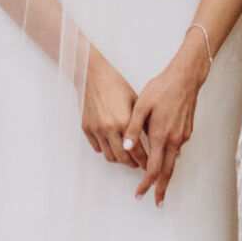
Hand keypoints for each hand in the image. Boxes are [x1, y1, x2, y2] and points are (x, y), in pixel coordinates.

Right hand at [81, 48, 140, 168]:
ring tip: (126, 156)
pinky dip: (105, 149)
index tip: (148, 164)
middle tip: (138, 164)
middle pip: (122, 158)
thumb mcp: (136, 103)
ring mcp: (96, 130)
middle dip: (132, 164)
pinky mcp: (86, 128)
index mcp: (124, 122)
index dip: (144, 161)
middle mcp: (109, 129)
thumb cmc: (117, 85)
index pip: (136, 151)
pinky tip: (112, 145)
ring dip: (118, 159)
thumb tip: (155, 139)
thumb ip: (144, 123)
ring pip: (108, 156)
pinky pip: (97, 147)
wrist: (94, 76)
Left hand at [130, 27, 211, 205]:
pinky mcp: (187, 131)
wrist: (185, 78)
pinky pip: (177, 149)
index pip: (153, 169)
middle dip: (161, 189)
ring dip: (166, 175)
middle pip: (167, 172)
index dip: (146, 184)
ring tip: (159, 184)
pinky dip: (170, 159)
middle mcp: (174, 140)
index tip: (140, 194)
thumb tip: (128, 149)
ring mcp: (182, 137)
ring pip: (173, 162)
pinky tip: (163, 156)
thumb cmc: (161, 89)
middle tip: (157, 203)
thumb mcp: (141, 106)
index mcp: (160, 136)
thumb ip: (133, 129)